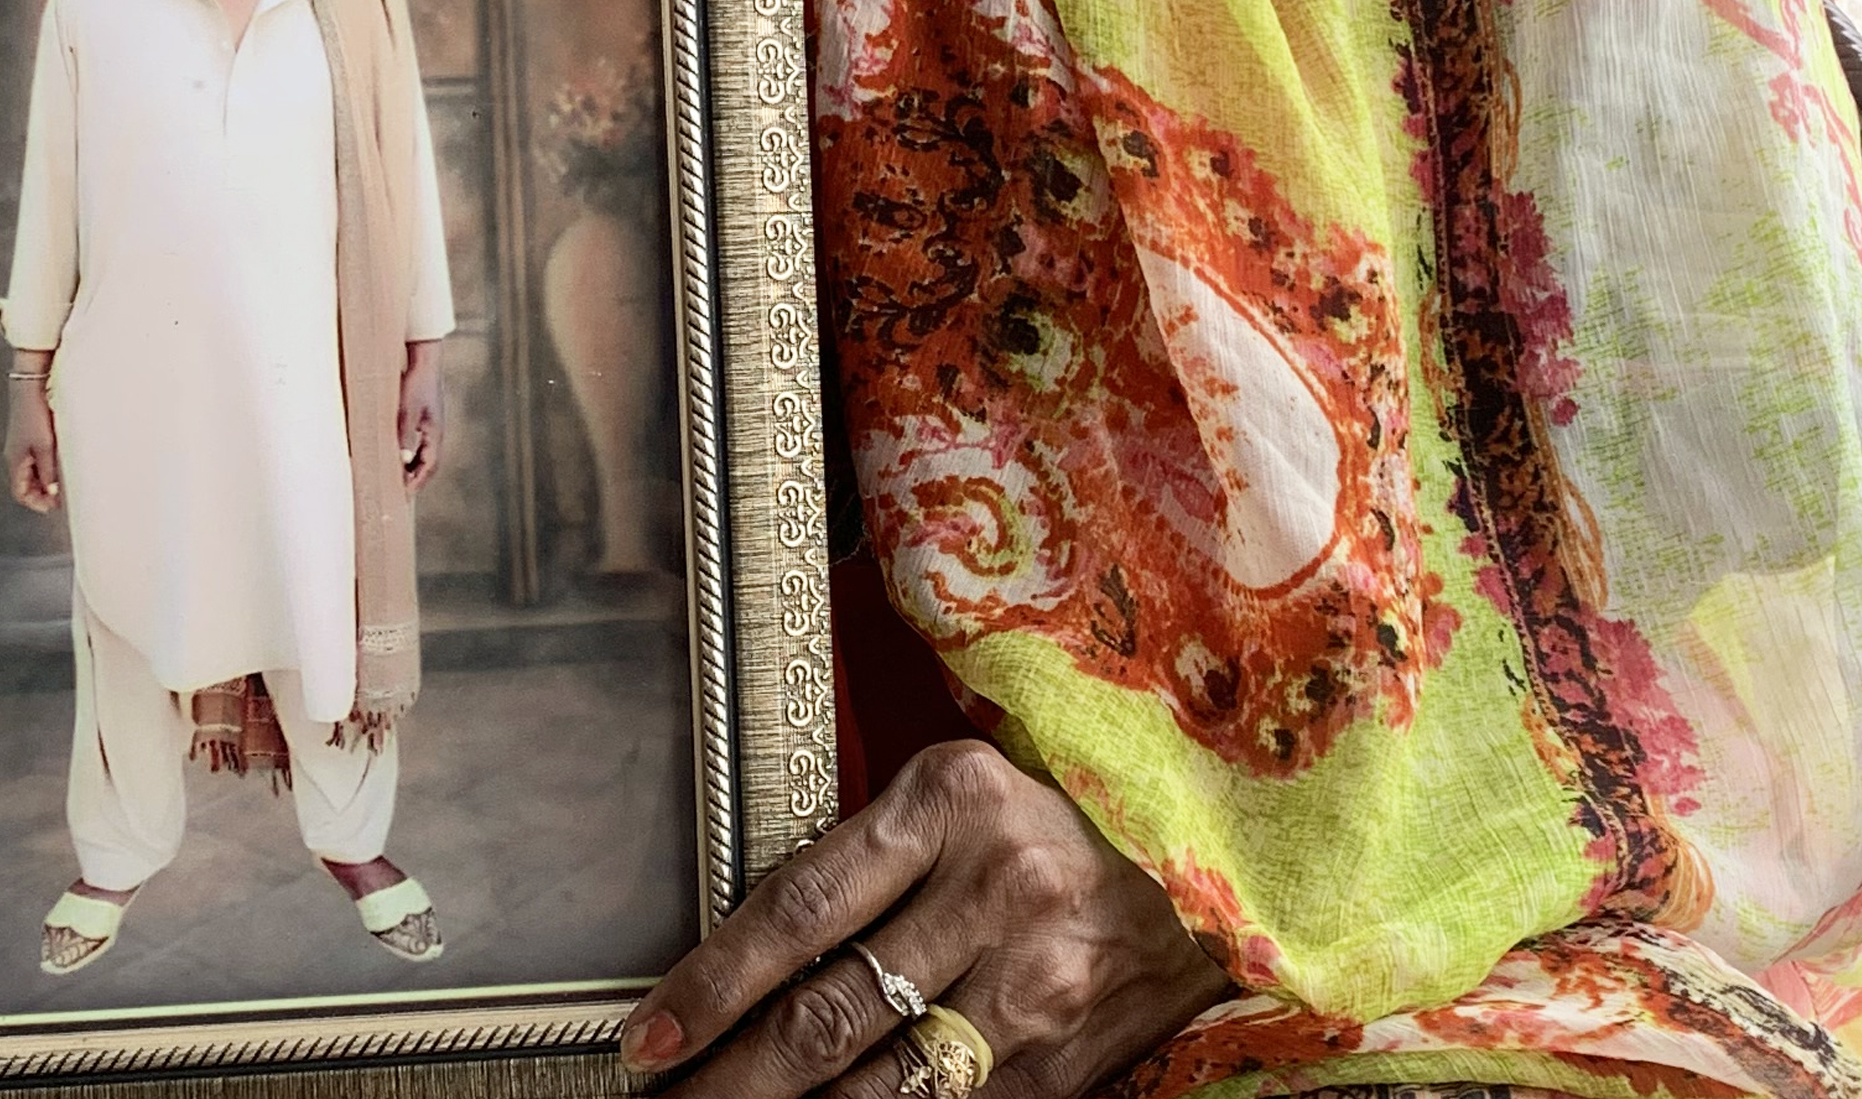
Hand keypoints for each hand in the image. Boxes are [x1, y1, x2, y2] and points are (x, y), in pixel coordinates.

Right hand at [8, 373, 62, 510]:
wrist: (29, 385)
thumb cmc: (36, 415)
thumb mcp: (45, 446)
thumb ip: (48, 471)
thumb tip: (52, 492)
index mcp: (15, 462)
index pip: (20, 493)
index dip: (36, 503)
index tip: (55, 506)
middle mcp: (14, 456)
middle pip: (25, 485)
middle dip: (42, 494)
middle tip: (62, 497)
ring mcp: (20, 445)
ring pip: (31, 472)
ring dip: (45, 481)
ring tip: (64, 482)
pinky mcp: (27, 435)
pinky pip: (34, 459)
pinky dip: (45, 466)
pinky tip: (60, 462)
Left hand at [398, 338, 445, 490]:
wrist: (424, 361)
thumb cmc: (416, 384)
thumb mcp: (406, 411)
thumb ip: (404, 436)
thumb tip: (401, 460)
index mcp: (436, 433)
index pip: (430, 465)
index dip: (417, 481)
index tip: (405, 494)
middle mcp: (437, 432)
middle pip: (429, 463)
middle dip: (416, 479)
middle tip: (400, 491)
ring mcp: (433, 425)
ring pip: (425, 454)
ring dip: (414, 467)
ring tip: (398, 477)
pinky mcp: (426, 419)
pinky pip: (421, 443)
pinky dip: (412, 454)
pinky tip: (400, 455)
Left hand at [621, 742, 1225, 1098]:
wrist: (1211, 860)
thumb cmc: (1055, 812)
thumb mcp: (959, 792)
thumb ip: (866, 857)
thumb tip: (747, 946)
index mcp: (952, 803)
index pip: (803, 907)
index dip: (716, 982)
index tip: (649, 1036)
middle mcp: (995, 895)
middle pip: (832, 1015)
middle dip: (731, 1078)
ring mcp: (1035, 990)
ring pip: (884, 1087)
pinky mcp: (1063, 1066)